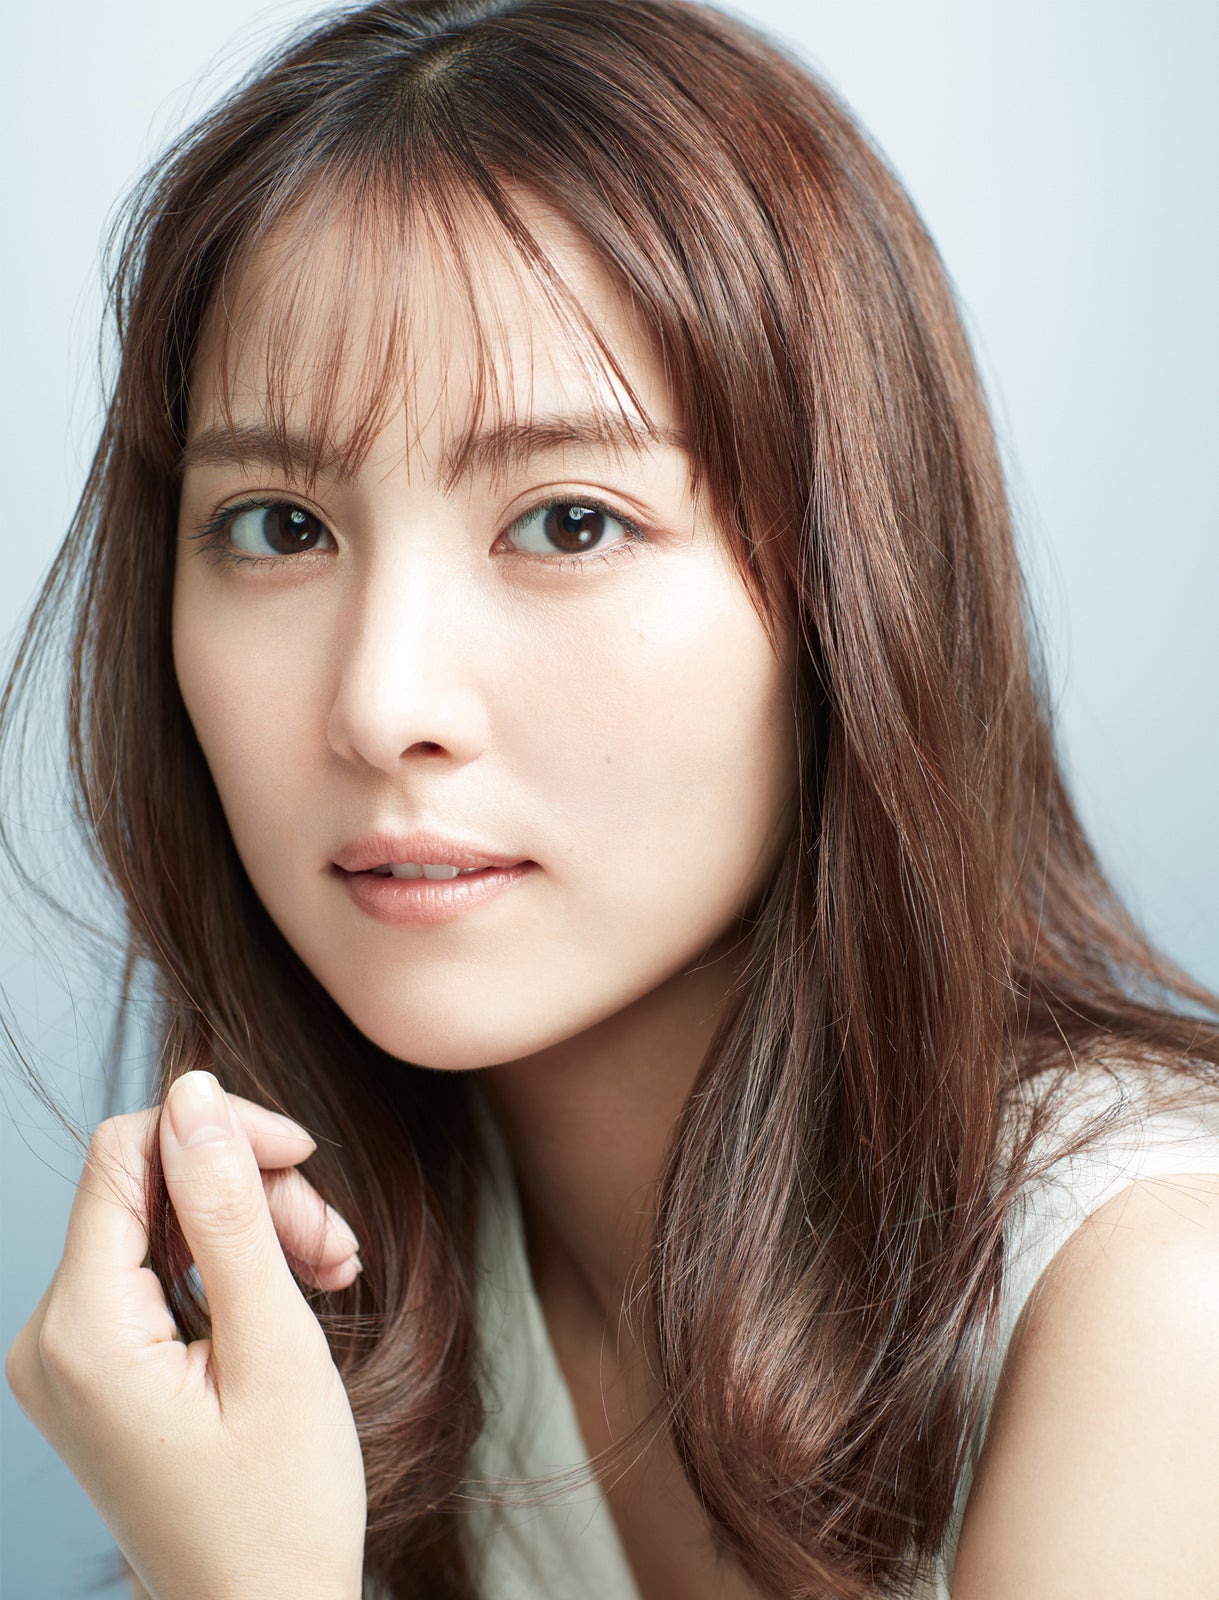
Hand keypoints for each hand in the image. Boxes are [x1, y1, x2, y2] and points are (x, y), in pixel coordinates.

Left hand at [5, 1071, 366, 1599]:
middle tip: (334, 1248)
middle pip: (151, 1186)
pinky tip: (295, 1292)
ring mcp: (70, 1356)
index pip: (126, 1150)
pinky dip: (230, 1268)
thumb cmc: (280, 1507)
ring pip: (163, 1222)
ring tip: (331, 1275)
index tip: (305, 1156)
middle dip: (252, 1193)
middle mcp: (52, 1336)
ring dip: (254, 1230)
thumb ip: (228, 1209)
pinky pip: (158, 1271)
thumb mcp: (273, 1345)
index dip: (220, 1131)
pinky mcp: (97, 1368)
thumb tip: (196, 1092)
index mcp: (81, 1331)